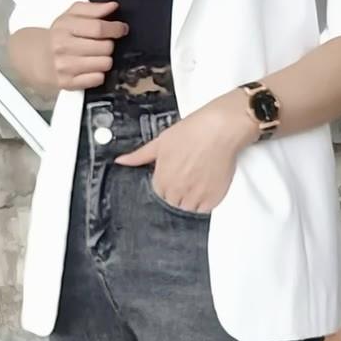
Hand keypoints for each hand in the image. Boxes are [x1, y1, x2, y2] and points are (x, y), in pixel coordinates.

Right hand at [48, 0, 128, 90]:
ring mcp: (66, 67)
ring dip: (105, 59)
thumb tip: (112, 6)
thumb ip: (93, 9)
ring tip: (96, 55)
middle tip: (102, 43)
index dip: (115, 28)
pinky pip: (98, 79)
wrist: (38, 57)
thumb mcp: (71, 16)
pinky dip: (99, 73)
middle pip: (105, 47)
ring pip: (105, 63)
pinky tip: (91, 67)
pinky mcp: (69, 83)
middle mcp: (64, 47)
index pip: (98, 28)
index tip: (121, 28)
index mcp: (65, 28)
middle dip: (109, 44)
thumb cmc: (58, 36)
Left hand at [114, 102, 248, 212]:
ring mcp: (196, 196)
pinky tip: (204, 187)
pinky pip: (204, 211)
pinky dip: (203, 203)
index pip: (157, 194)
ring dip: (188, 201)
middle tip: (184, 177)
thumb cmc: (192, 132)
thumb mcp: (160, 142)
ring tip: (194, 182)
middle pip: (171, 203)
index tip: (171, 177)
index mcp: (163, 179)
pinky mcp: (213, 198)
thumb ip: (139, 156)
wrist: (220, 130)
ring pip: (186, 209)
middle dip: (175, 194)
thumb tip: (121, 161)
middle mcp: (178, 191)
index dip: (164, 185)